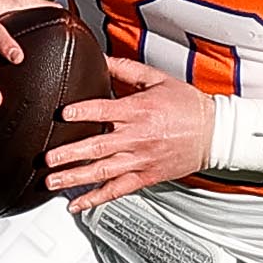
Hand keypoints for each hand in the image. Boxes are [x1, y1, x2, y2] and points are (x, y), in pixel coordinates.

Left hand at [45, 55, 212, 209]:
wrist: (215, 133)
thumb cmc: (187, 106)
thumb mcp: (158, 80)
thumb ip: (126, 70)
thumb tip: (100, 59)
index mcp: (139, 110)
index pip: (104, 111)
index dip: (82, 112)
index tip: (62, 114)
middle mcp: (138, 137)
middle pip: (98, 146)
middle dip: (69, 153)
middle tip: (47, 158)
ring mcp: (141, 159)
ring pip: (103, 171)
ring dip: (75, 178)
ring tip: (52, 182)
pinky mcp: (146, 176)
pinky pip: (117, 190)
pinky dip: (96, 198)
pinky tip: (77, 204)